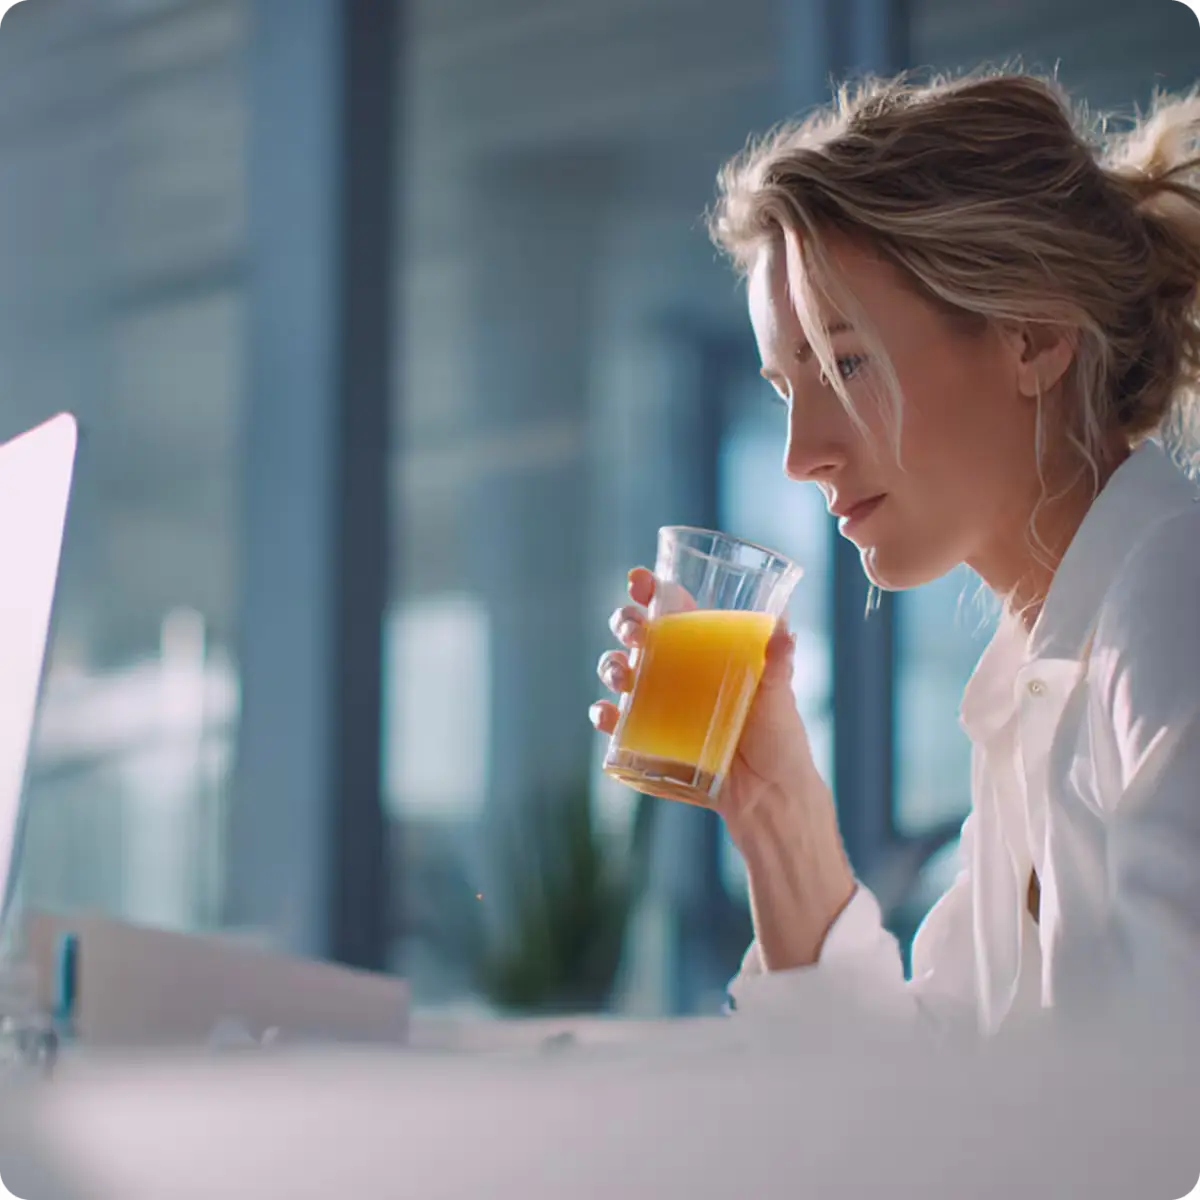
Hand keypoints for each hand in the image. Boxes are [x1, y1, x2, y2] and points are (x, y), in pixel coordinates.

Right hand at [590, 567, 824, 834]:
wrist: (769, 797)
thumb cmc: (778, 739)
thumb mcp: (779, 695)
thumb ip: (779, 662)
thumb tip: (784, 630)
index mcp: (705, 650)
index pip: (673, 609)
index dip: (651, 590)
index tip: (638, 580)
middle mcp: (677, 672)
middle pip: (638, 635)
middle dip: (625, 623)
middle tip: (633, 630)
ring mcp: (659, 704)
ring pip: (620, 672)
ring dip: (611, 665)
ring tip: (620, 674)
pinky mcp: (649, 738)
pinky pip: (616, 722)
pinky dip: (605, 715)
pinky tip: (608, 714)